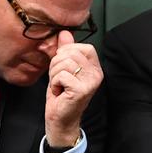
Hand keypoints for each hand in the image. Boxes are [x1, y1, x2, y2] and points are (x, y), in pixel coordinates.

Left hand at [45, 30, 102, 146]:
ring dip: (54, 75)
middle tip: (58, 79)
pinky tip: (59, 92)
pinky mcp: (82, 90)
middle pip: (71, 53)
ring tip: (58, 86)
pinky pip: (61, 75)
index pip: (84, 47)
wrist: (60, 120)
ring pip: (65, 63)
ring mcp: (91, 82)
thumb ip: (65, 50)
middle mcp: (97, 74)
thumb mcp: (62, 69)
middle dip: (57, 64)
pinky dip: (54, 84)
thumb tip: (64, 32)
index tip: (63, 66)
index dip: (68, 52)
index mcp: (95, 67)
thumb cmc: (62, 95)